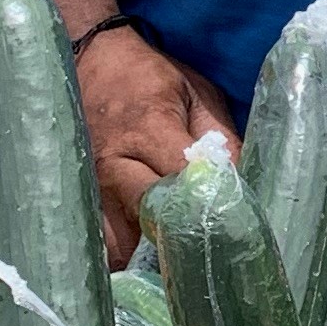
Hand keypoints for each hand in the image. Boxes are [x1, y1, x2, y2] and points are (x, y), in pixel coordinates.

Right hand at [82, 30, 236, 261]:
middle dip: (180, 238)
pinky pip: (100, 243)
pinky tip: (142, 265)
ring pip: (119, 243)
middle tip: (209, 253)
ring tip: (175, 264)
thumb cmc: (149, 77)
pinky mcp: (79, 199)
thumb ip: (222, 137)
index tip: (235, 223)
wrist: (87, 60)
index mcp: (150, 130)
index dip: (209, 204)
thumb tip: (247, 181)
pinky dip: (122, 257)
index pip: (183, 182)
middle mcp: (114, 164)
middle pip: (149, 219)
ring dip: (147, 257)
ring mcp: (91, 186)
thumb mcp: (197, 93)